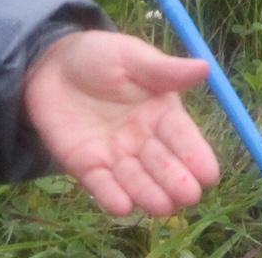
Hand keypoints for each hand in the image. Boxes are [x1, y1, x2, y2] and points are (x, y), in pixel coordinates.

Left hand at [23, 30, 219, 217]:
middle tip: (189, 196)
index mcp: (161, 112)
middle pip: (164, 165)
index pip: (184, 138)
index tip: (211, 175)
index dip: (197, 156)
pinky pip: (101, 185)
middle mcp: (143, 139)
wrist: (51, 65)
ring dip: (149, 195)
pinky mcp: (86, 165)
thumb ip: (165, 70)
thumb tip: (205, 68)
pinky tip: (122, 206)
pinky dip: (111, 197)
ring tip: (162, 206)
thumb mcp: (132, 57)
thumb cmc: (99, 55)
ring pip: (136, 181)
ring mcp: (115, 155)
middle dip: (177, 181)